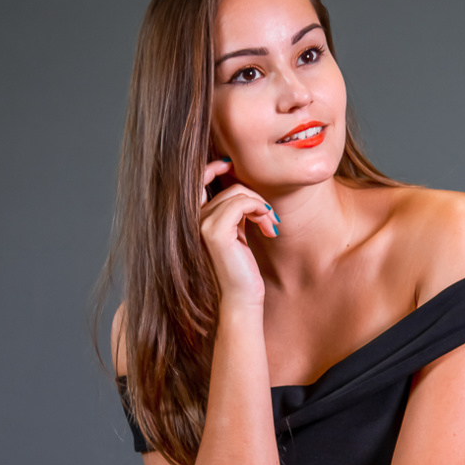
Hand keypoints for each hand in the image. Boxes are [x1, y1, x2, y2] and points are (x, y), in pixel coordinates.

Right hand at [200, 158, 278, 307]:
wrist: (240, 298)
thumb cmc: (242, 269)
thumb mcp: (237, 233)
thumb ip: (234, 211)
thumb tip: (245, 187)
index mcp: (196, 218)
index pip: (198, 180)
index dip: (214, 167)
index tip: (231, 165)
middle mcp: (193, 219)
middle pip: (230, 187)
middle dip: (256, 198)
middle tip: (270, 218)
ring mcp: (202, 224)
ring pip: (238, 193)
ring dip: (262, 207)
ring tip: (270, 226)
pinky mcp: (215, 232)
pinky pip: (242, 203)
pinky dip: (260, 210)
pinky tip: (268, 227)